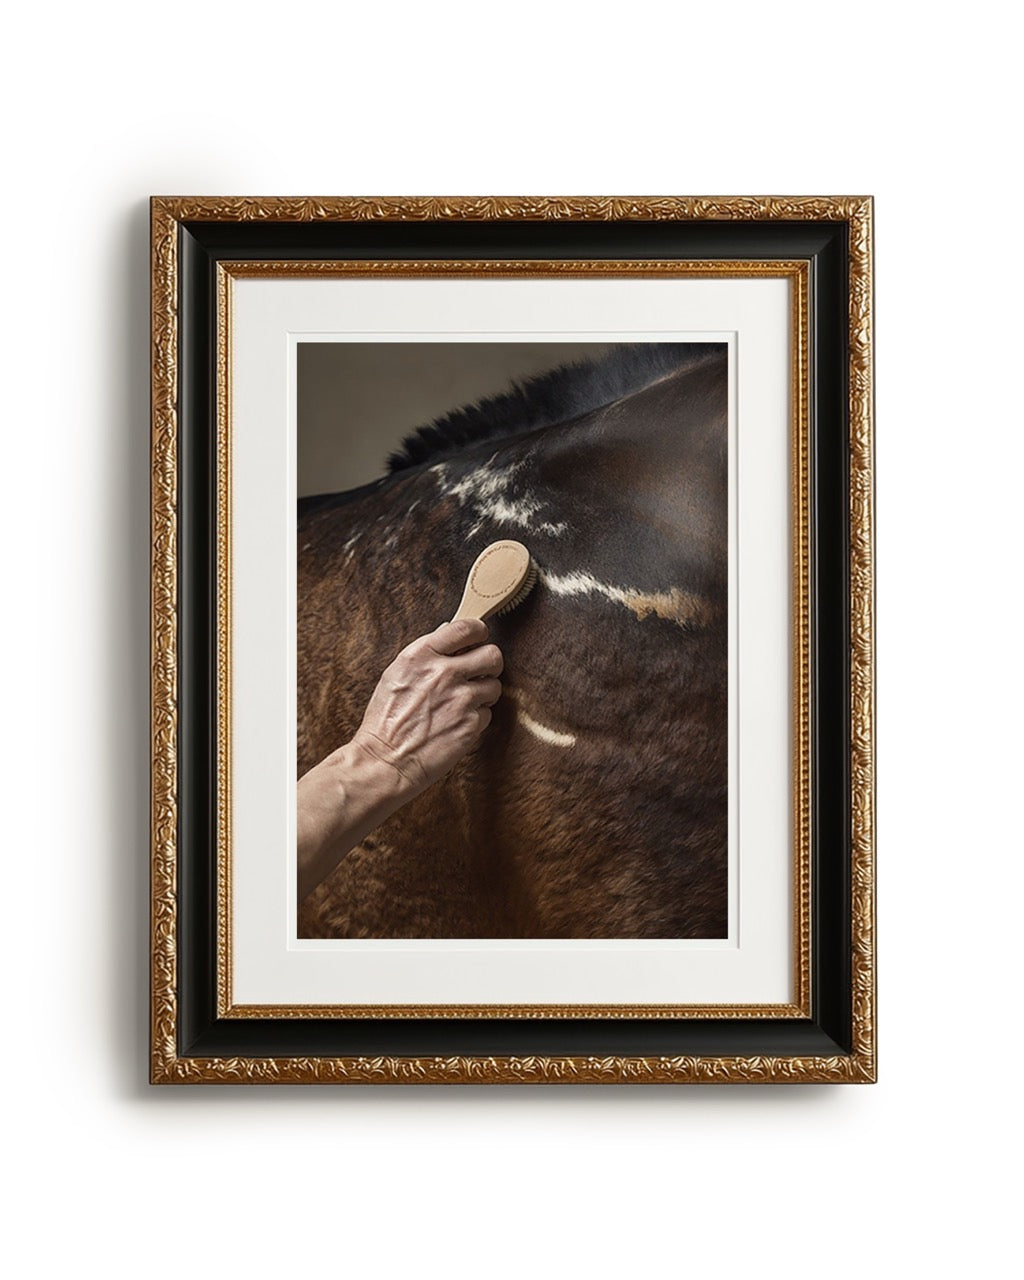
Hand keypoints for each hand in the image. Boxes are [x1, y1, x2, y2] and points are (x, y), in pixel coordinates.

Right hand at [351, 617, 502, 794]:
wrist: (385, 760)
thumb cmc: (386, 720)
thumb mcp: (396, 674)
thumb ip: (425, 653)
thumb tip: (446, 631)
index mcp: (422, 655)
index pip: (466, 628)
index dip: (479, 632)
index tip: (479, 639)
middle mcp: (444, 673)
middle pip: (492, 654)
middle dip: (490, 664)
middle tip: (481, 672)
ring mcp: (460, 699)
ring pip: (494, 686)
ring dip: (484, 694)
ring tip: (464, 703)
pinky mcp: (471, 724)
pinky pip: (487, 714)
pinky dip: (476, 719)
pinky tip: (457, 724)